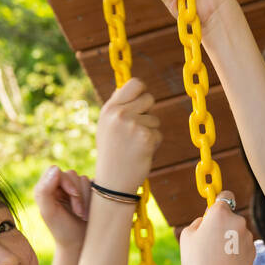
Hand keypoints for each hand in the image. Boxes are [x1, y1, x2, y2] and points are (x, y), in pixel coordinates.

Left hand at [34, 166, 90, 249]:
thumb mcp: (49, 212)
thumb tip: (55, 169)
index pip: (56, 171)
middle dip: (78, 194)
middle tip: (78, 213)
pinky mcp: (90, 193)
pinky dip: (95, 198)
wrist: (81, 244)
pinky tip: (93, 211)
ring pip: (85, 180)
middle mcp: (62, 186)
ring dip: (86, 198)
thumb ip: (44, 190)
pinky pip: (95, 186)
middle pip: (72, 174)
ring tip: (84, 215)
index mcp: (48, 188)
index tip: (73, 196)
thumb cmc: (62, 230)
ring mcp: (77, 189)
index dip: (67, 182)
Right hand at [94, 77, 161, 193]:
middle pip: (149, 98)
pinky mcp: (146, 137)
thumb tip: (135, 86)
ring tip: (135, 145)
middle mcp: (120, 113)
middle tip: (138, 129)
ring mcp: (133, 125)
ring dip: (150, 131)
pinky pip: (158, 133)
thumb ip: (118, 106)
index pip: (135, 84)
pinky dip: (153, 143)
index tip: (142, 102)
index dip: (142, 91)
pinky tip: (141, 152)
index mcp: (109, 108)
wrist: (113, 181)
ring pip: (155, 119)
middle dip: (148, 112)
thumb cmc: (111, 152)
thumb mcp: (106, 125)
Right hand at [178, 191, 254, 264]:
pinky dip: (236, 251)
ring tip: (216, 257)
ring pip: (238, 232)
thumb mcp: (187, 235)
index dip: (220, 201)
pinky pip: (243, 246)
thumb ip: (200, 222)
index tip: (217, 209)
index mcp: (220, 213)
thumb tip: (207, 219)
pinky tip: (225, 264)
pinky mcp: (254, 251)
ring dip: (230, 239)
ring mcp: (248, 237)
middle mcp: (238, 221)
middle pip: (231, 217)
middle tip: (209, 242)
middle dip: (223, 225)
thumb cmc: (195, 262)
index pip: (226, 196)